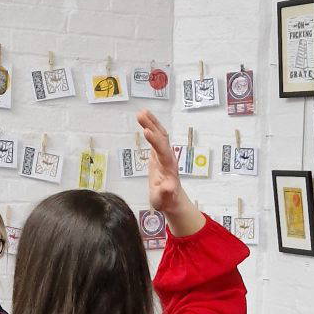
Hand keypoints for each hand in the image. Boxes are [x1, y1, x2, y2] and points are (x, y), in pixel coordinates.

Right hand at [137, 110, 202, 236]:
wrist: (173, 200)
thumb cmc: (166, 201)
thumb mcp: (164, 200)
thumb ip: (165, 193)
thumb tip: (169, 187)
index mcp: (169, 167)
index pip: (162, 151)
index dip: (155, 141)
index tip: (146, 131)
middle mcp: (168, 157)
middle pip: (161, 138)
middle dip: (152, 126)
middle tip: (140, 115)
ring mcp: (164, 154)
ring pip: (160, 135)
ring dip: (151, 123)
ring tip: (140, 112)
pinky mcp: (159, 153)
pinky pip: (156, 137)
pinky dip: (150, 127)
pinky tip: (143, 119)